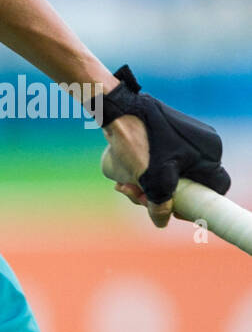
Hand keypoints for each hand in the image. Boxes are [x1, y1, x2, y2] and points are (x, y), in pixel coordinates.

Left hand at [98, 64, 229, 227]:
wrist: (119, 109)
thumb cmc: (141, 143)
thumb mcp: (153, 180)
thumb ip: (160, 205)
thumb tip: (161, 222)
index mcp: (210, 154)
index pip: (213, 188)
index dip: (195, 205)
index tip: (172, 211)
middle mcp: (203, 144)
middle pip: (187, 184)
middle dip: (159, 195)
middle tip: (135, 196)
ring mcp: (187, 137)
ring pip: (170, 174)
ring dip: (147, 185)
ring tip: (123, 185)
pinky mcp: (168, 133)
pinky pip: (162, 161)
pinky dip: (145, 171)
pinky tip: (123, 176)